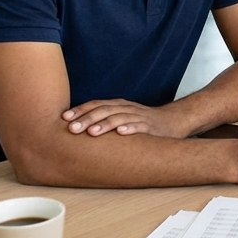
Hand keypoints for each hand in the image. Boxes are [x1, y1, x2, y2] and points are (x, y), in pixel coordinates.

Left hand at [62, 99, 189, 137]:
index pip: (96, 104)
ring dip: (105, 124)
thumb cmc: (142, 122)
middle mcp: (127, 108)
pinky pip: (140, 126)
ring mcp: (139, 117)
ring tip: (92, 132)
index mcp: (118, 105)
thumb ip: (104, 120)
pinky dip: (131, 128)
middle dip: (87, 118)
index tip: (64, 118)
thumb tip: (77, 129)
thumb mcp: (121, 118)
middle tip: (72, 128)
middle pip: (104, 110)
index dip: (80, 110)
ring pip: (120, 118)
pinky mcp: (152, 127)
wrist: (173, 121)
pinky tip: (121, 133)